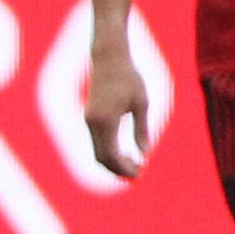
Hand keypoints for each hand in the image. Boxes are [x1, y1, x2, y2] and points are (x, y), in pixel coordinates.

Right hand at [81, 36, 151, 177]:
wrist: (108, 59)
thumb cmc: (129, 78)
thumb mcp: (142, 103)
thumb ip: (142, 129)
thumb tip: (145, 153)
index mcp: (106, 121)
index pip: (112, 155)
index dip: (125, 168)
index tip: (141, 172)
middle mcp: (93, 124)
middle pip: (102, 158)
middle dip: (118, 170)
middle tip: (138, 174)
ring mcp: (89, 121)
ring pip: (97, 152)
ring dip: (114, 162)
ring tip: (134, 165)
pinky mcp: (90, 118)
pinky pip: (97, 142)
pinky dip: (109, 152)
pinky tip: (125, 152)